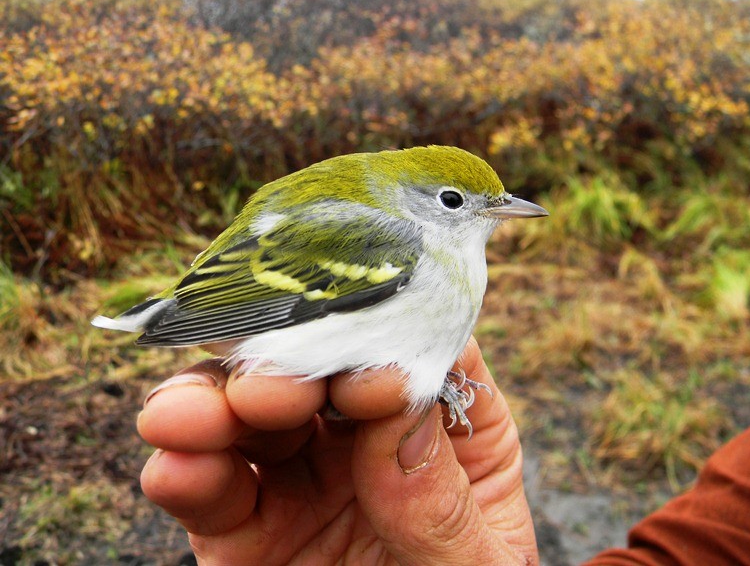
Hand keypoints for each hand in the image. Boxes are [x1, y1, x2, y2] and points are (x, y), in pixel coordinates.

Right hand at [137, 338, 537, 564]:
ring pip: (250, 416)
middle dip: (288, 369)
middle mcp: (370, 442)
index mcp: (450, 436)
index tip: (363, 372)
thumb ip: (438, 501)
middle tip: (268, 390)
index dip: (388, 345)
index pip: (421, 357)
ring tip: (187, 416)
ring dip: (213, 403)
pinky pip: (209, 487)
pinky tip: (176, 468)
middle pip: (324, 372)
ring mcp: (302, 479)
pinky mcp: (243, 528)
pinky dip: (184, 469)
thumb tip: (394, 407)